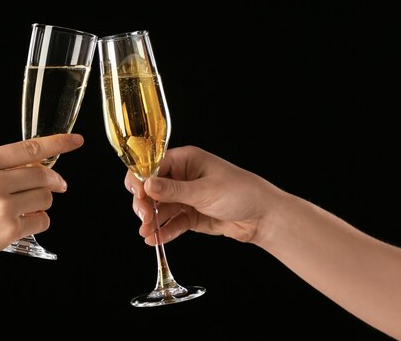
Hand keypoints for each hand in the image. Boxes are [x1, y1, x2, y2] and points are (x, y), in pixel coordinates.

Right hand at [0, 133, 83, 276]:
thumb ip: (0, 168)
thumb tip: (37, 166)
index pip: (31, 147)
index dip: (58, 143)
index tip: (75, 140)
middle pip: (44, 174)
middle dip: (56, 180)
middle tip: (58, 185)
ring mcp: (2, 205)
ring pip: (46, 198)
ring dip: (43, 203)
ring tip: (26, 208)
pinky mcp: (8, 229)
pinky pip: (42, 220)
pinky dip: (38, 221)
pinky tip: (23, 223)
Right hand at [125, 145, 285, 244]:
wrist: (263, 217)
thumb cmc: (241, 192)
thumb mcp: (205, 190)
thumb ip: (174, 190)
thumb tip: (147, 185)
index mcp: (185, 160)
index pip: (153, 165)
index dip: (141, 179)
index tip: (137, 194)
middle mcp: (182, 177)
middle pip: (152, 188)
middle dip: (145, 203)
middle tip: (145, 217)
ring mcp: (186, 197)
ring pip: (160, 208)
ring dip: (152, 220)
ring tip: (146, 233)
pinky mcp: (190, 216)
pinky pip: (172, 223)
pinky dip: (163, 231)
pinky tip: (154, 239)